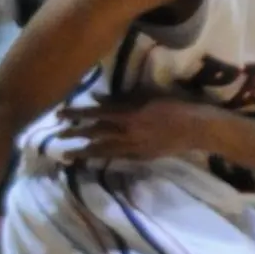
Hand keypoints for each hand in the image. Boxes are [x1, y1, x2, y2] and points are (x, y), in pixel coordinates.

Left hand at [57, 93, 210, 162]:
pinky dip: (104, 157)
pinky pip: (118, 157)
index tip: (60, 114)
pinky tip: (93, 159)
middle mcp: (128, 133)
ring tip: (68, 154)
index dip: (77, 114)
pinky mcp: (142, 157)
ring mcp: (135, 147)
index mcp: (129, 114)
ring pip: (104, 150)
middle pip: (96, 133)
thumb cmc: (174, 105)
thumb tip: (97, 97)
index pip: (95, 113)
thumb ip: (121, 97)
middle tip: (57, 136)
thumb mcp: (147, 94)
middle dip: (75, 134)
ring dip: (85, 151)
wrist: (197, 128)